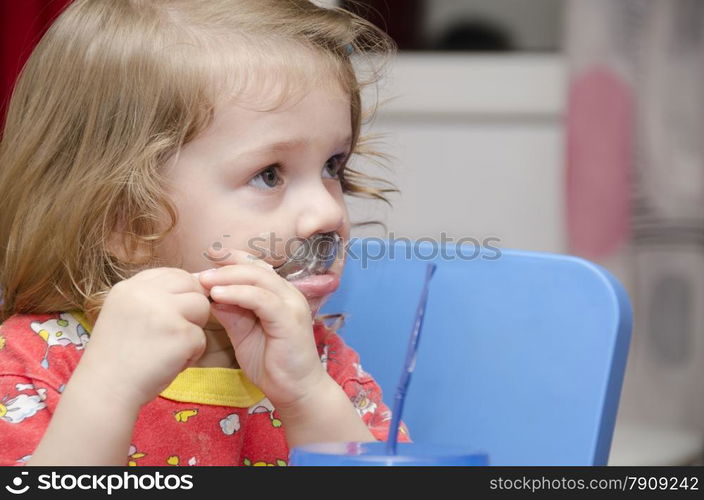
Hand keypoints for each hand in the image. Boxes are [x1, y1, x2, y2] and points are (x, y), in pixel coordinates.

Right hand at [77, 267, 210, 407]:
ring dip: (194, 329)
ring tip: (173, 348)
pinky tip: (170, 364)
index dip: (182, 291)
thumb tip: (192, 284)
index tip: (176, 312)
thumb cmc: (116, 359)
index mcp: (129, 287)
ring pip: (202, 308)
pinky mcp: (181, 333)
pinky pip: (202, 338)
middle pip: (192, 286)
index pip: (172, 273)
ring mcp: (165, 311)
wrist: (104, 391)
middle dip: (192, 307)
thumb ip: (151, 299)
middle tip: (178, 331)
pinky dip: (192, 354)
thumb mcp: (124, 314)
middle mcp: (146, 293)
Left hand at [198, 249, 326, 408]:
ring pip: (258, 278)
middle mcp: (288, 294)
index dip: (231, 260)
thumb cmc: (272, 364)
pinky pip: (261, 299)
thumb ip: (231, 313)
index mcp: (280, 295)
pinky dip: (238, 294)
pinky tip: (218, 295)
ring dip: (228, 277)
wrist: (296, 391)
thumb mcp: (244, 334)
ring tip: (205, 281)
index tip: (206, 260)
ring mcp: (291, 304)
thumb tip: (211, 296)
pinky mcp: (289, 319)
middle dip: (225, 267)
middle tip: (200, 273)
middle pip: (255, 268)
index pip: (256, 266)